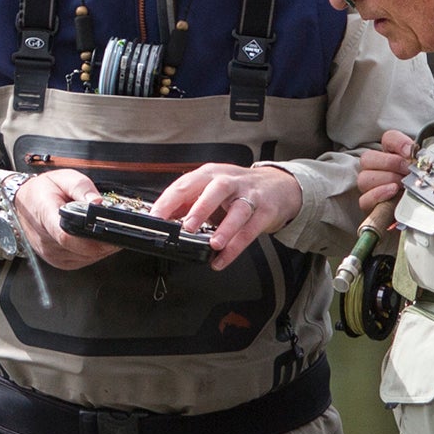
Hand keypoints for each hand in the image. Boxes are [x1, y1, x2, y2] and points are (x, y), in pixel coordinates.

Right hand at [11, 168, 116, 267]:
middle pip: (82, 250)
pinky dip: (92, 253)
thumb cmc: (43, 190)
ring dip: (99, 248)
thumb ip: (82, 188)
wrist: (24, 201)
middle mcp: (46, 240)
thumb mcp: (64, 178)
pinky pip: (81, 261)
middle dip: (104, 241)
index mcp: (46, 216)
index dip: (93, 238)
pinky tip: (94, 240)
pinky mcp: (56, 260)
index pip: (68, 236)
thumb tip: (98, 202)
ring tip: (103, 231)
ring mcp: (50, 253)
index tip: (111, 232)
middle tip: (116, 229)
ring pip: (86, 258)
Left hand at [157, 162, 301, 267]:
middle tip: (188, 227)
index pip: (186, 185)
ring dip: (226, 228)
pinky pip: (251, 230)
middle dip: (200, 208)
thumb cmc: (238, 189)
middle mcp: (229, 181)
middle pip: (215, 190)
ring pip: (238, 210)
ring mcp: (249, 195)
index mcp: (210, 175)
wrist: (278, 185)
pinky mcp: (265, 211)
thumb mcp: (211, 190)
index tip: (155, 218)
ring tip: (214, 244)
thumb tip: (162, 219)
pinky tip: (222, 258)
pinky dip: (236, 247)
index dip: (168, 201)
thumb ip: (188, 203)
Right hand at [353, 129, 415, 230]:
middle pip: (368, 158)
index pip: (389, 138)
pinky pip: (364, 198)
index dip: (398, 143)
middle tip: (407, 170)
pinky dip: (378, 194)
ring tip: (401, 184)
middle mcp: (376, 169)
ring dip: (386, 179)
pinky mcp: (369, 205)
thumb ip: (421, 162)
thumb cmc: (420, 190)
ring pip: (364, 178)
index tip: (411, 152)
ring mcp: (369, 187)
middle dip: (390, 163)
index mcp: (391, 155)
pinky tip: (392, 192)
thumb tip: (418, 157)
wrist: (421, 213)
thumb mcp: (424, 173)